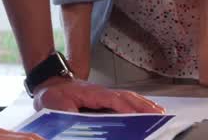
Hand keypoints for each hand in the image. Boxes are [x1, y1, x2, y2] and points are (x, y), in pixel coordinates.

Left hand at [33, 76, 164, 113]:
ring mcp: (104, 94)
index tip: (136, 115)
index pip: (112, 99)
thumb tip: (77, 123)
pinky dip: (138, 104)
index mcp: (90, 93)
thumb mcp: (54, 106)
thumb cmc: (51, 95)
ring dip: (144, 104)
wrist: (48, 84)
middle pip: (126, 97)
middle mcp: (100, 92)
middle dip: (143, 105)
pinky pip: (124, 100)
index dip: (125, 107)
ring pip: (128, 98)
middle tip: (159, 115)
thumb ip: (67, 115)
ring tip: (159, 113)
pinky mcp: (104, 99)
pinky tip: (146, 109)